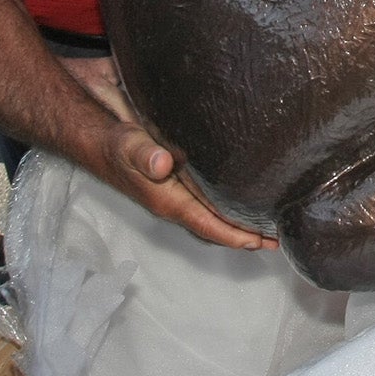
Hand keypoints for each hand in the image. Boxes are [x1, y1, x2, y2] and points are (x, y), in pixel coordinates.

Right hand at [94, 117, 276, 251]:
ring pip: (214, 212)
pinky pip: (209, 197)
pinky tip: (247, 193)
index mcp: (167, 200)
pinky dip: (230, 201)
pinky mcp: (180, 176)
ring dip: (241, 220)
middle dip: (246, 234)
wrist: (96, 133)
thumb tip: (162, 165)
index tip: (262, 242)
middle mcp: (176, 200)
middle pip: (216, 224)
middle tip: (279, 238)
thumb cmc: (112, 142)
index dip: (235, 235)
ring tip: (271, 222)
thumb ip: (144, 154)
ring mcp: (178, 190)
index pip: (207, 224)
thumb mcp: (126, 145)